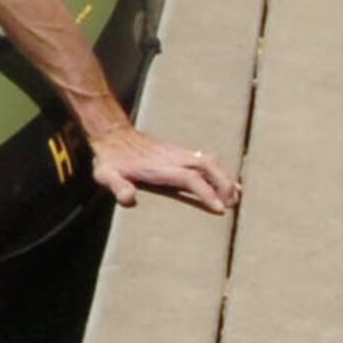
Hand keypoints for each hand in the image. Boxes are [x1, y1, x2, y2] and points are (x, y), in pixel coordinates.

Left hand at [88, 124, 238, 213]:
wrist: (113, 134)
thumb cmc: (111, 159)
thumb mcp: (106, 175)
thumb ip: (117, 186)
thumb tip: (129, 199)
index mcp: (159, 167)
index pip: (190, 178)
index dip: (207, 193)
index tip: (219, 209)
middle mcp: (174, 158)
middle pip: (209, 166)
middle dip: (225, 184)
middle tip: (233, 204)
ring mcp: (178, 153)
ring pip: (211, 161)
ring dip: (226, 177)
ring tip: (236, 196)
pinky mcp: (180, 152)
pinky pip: (206, 159)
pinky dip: (220, 171)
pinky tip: (227, 183)